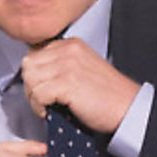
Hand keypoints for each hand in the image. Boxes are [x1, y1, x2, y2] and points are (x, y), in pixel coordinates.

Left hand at [20, 38, 139, 133]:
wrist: (128, 108)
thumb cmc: (108, 95)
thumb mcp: (83, 69)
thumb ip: (62, 65)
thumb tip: (37, 74)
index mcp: (72, 45)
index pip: (35, 53)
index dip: (35, 75)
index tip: (42, 89)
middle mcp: (69, 50)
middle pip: (29, 64)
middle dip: (31, 85)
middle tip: (42, 100)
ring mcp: (67, 66)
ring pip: (30, 78)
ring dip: (33, 97)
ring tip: (47, 106)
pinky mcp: (67, 83)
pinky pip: (37, 94)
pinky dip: (39, 107)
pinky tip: (50, 112)